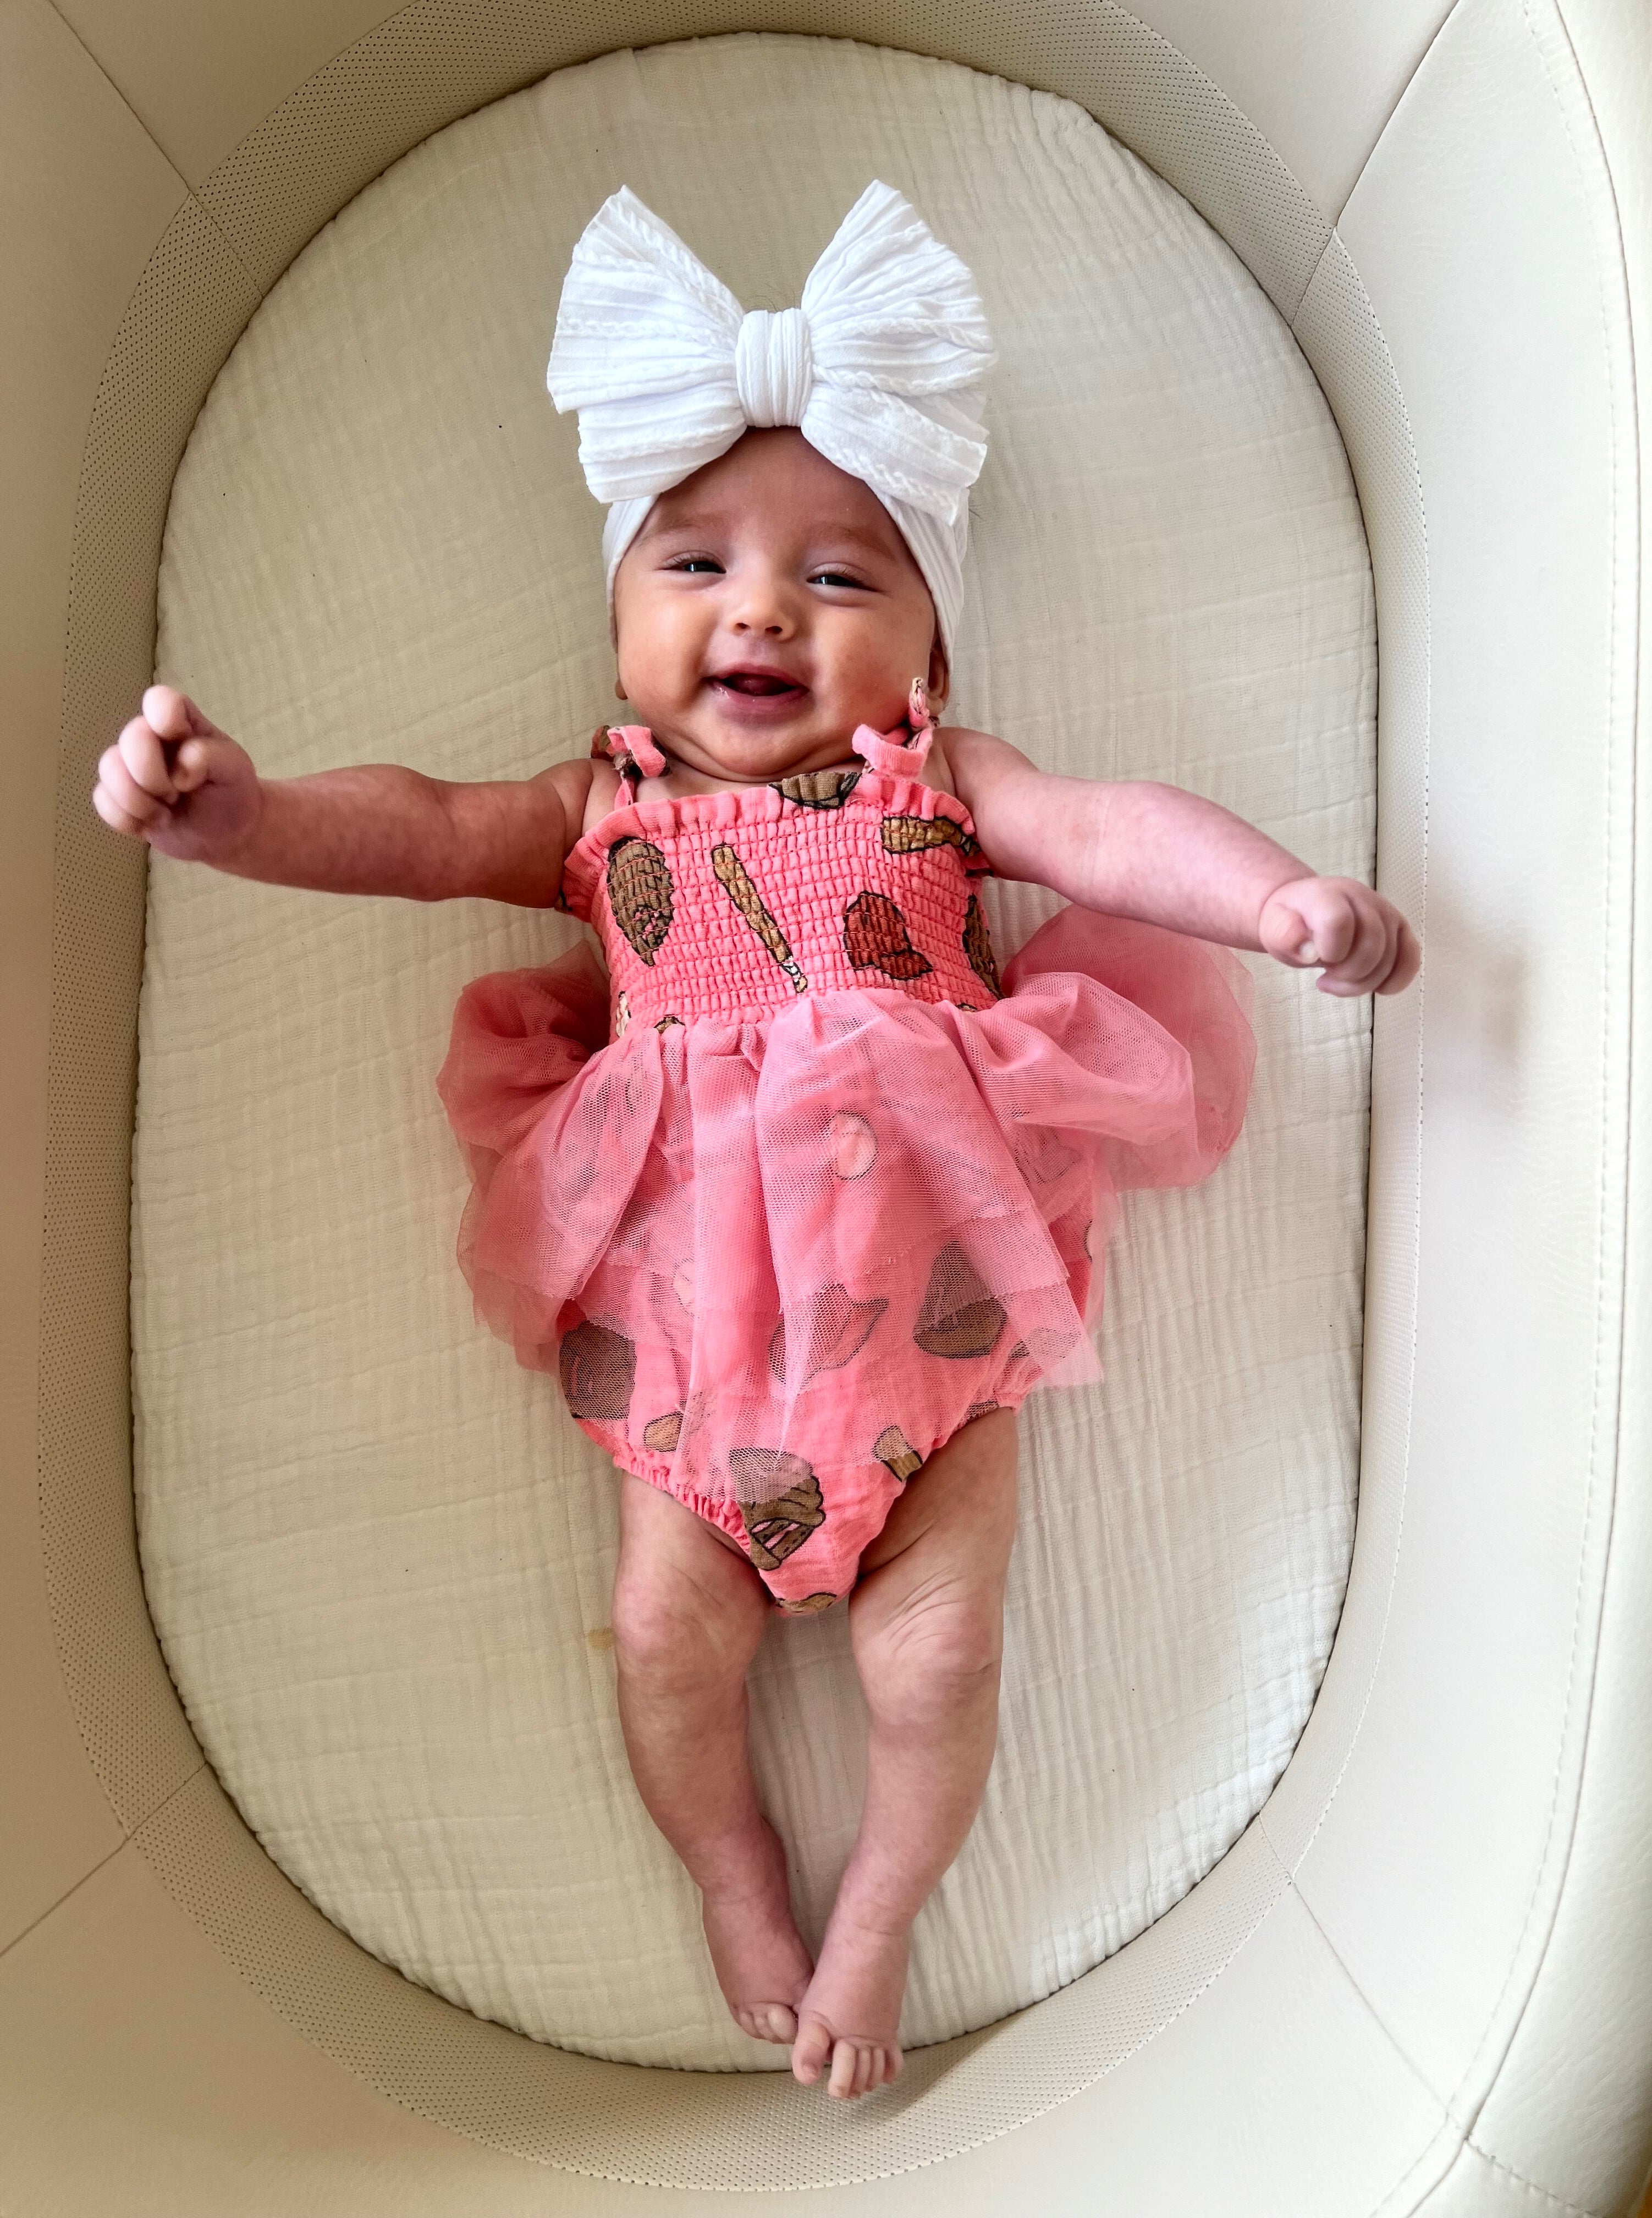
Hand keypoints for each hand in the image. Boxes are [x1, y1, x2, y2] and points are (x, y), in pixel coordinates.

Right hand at [93, 686, 261, 863]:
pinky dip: (130, 820)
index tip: (180, 741)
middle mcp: (149, 737)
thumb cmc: (229, 791)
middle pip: (131, 739)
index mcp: (181, 720)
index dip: (163, 718)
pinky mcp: (116, 795)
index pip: (159, 700)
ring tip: (166, 813)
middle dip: (154, 776)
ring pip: (110, 769)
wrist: (222, 833)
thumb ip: (210, 757)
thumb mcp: (234, 769)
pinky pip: (104, 801)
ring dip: (140, 801)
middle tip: (177, 793)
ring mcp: (129, 765)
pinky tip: (152, 823)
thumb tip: (178, 769)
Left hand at [1258, 875, 1419, 996]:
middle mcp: (1362, 898)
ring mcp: (1384, 912)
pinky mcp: (1399, 929)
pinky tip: (1376, 988)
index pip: (1339, 922)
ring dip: (1364, 983)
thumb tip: (1309, 951)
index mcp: (1327, 895)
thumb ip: (1285, 936)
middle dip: (1348, 974)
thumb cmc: (1291, 922)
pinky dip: (1396, 980)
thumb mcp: (1274, 928)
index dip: (1331, 950)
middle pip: (1372, 946)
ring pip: (1391, 958)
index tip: (1319, 958)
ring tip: (1340, 980)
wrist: (1303, 910)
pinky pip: (1411, 959)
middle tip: (1327, 976)